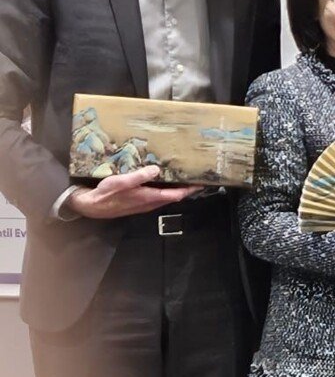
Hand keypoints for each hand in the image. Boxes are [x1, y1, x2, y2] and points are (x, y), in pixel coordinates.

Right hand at [64, 166, 200, 218]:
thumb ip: (139, 176)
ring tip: (184, 178)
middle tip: (196, 178)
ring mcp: (145, 204)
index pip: (176, 195)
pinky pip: (157, 196)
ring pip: (166, 197)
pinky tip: (163, 181)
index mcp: (148, 198)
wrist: (91, 206)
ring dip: (176, 189)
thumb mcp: (120, 182)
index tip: (202, 183)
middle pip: (174, 196)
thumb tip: (156, 170)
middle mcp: (150, 203)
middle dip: (186, 189)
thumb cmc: (105, 193)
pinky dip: (165, 190)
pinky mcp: (139, 202)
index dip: (190, 189)